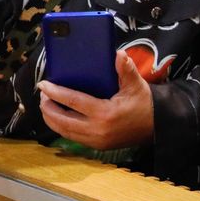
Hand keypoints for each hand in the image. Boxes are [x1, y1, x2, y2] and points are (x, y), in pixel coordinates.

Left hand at [36, 51, 153, 149]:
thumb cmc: (144, 103)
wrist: (157, 126)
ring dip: (51, 119)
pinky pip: (73, 137)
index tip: (43, 85)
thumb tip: (118, 54)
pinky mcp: (97, 146)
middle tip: (42, 95)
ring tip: (46, 105)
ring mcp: (96, 140)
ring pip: (64, 131)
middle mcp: (97, 130)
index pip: (72, 101)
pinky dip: (61, 127)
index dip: (55, 92)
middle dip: (48, 107)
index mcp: (104, 113)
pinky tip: (57, 117)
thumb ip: (126, 69)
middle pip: (62, 120)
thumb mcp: (136, 85)